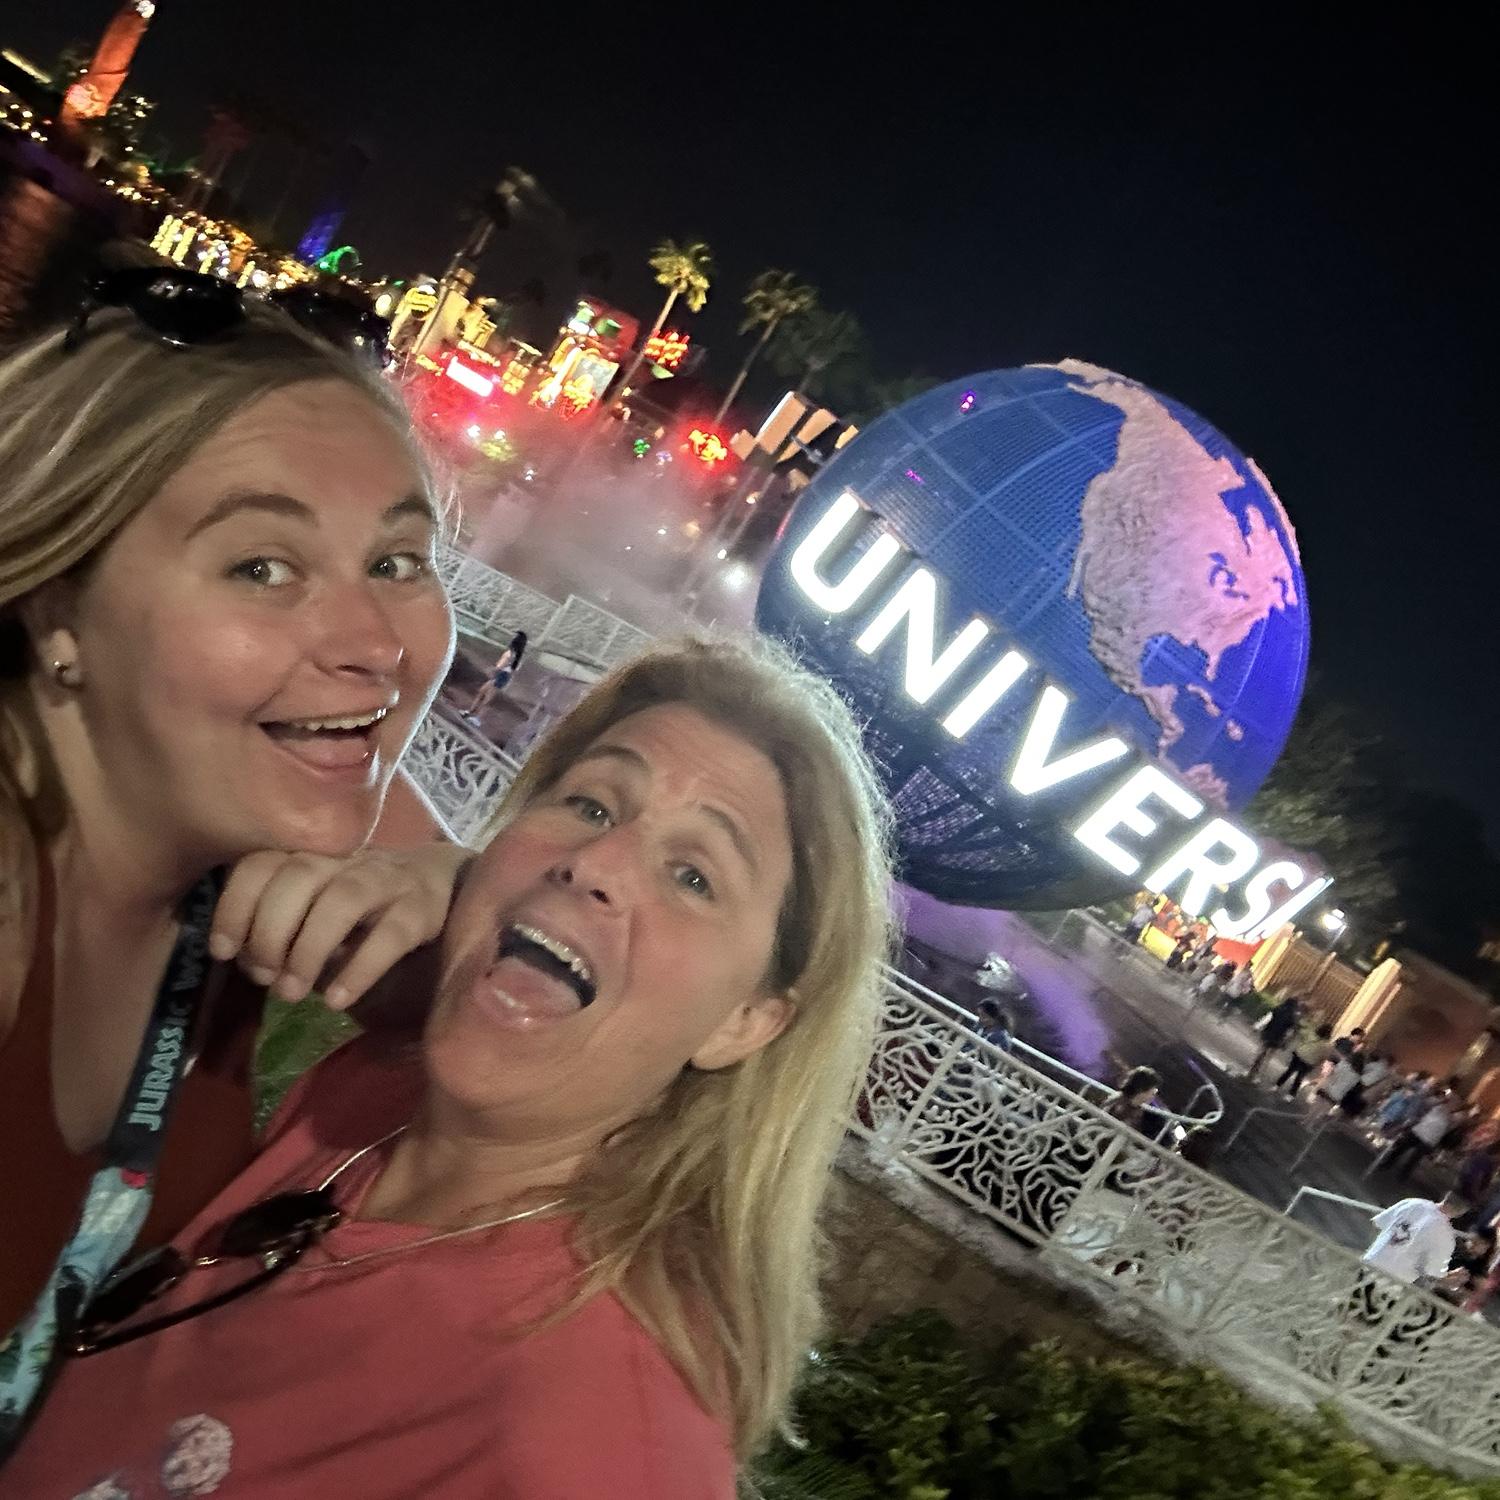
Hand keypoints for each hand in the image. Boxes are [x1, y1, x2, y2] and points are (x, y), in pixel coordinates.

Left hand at [208, 844, 473, 1009]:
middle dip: (270, 931)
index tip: (221, 949)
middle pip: (298, 877)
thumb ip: (284, 925)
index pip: (263, 862)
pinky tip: (337, 1001)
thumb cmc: (367, 907)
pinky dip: (359, 970)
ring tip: (292, 994)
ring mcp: (388, 881)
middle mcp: (347, 860)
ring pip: (342, 900)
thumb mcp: (319, 907)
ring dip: (308, 949)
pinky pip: (390, 935)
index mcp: (314, 855)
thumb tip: (245, 960)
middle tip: (264, 979)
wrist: (448, 885)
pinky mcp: (423, 909)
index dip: (234, 904)